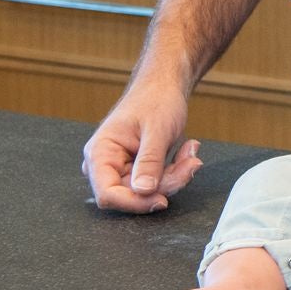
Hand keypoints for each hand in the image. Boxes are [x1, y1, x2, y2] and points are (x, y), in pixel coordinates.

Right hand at [82, 78, 202, 212]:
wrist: (164, 87)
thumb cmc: (156, 100)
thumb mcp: (157, 130)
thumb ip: (150, 162)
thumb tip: (143, 191)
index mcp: (100, 153)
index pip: (107, 194)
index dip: (134, 202)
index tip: (161, 199)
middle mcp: (106, 165)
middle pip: (132, 194)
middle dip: (165, 183)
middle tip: (190, 164)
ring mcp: (122, 168)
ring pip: (149, 191)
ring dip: (175, 175)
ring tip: (190, 151)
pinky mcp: (138, 170)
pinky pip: (158, 182)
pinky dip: (176, 171)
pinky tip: (186, 150)